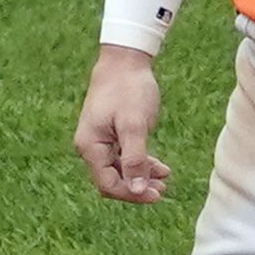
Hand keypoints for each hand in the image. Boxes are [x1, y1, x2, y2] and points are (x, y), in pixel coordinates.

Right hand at [73, 43, 170, 203]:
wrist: (124, 60)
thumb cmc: (128, 89)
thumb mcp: (134, 126)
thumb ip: (135, 159)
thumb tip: (136, 190)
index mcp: (90, 146)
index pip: (108, 184)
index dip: (131, 194)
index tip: (156, 195)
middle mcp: (89, 147)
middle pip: (112, 181)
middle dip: (137, 188)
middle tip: (163, 190)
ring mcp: (98, 141)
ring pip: (119, 170)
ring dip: (141, 177)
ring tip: (165, 179)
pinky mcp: (109, 134)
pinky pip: (122, 157)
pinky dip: (140, 163)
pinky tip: (160, 167)